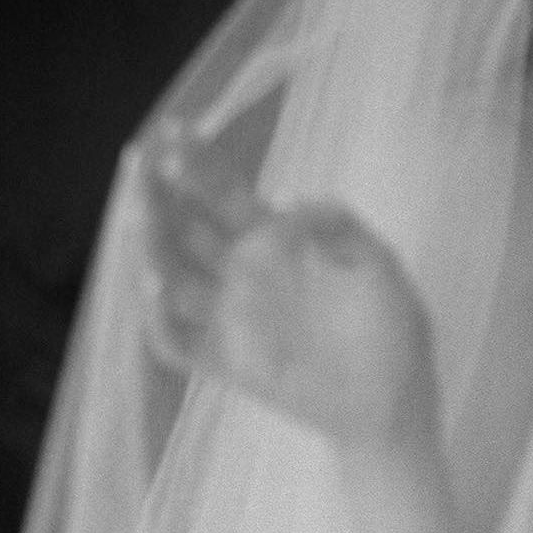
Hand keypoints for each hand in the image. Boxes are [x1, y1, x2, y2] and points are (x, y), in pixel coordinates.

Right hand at [141, 126, 437, 448]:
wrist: (396, 403)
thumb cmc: (392, 328)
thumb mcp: (378, 264)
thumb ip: (339, 225)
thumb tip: (286, 199)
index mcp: (276, 240)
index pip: (224, 192)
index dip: (198, 162)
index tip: (173, 130)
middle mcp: (243, 273)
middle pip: (186, 227)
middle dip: (157, 193)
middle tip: (137, 162)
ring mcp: (230, 319)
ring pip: (170, 277)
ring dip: (149, 247)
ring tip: (139, 216)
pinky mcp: (226, 364)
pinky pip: (177, 343)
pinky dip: (159, 319)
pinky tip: (155, 288)